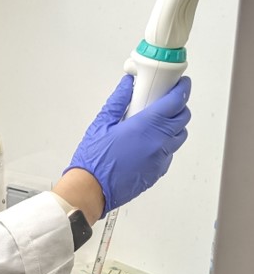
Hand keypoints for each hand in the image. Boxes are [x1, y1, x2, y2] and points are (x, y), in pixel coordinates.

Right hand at [65, 74, 190, 215]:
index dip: (181, 88)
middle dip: (178, 106)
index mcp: (146, 126)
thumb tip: (127, 85)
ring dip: (173, 126)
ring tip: (156, 124)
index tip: (180, 83)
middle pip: (182, 118)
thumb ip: (118, 100)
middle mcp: (158, 142)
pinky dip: (165, 144)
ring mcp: (160, 159)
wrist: (91, 190)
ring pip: (179, 136)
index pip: (175, 101)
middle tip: (165, 101)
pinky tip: (148, 143)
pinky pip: (170, 153)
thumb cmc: (93, 162)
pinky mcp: (158, 172)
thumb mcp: (101, 124)